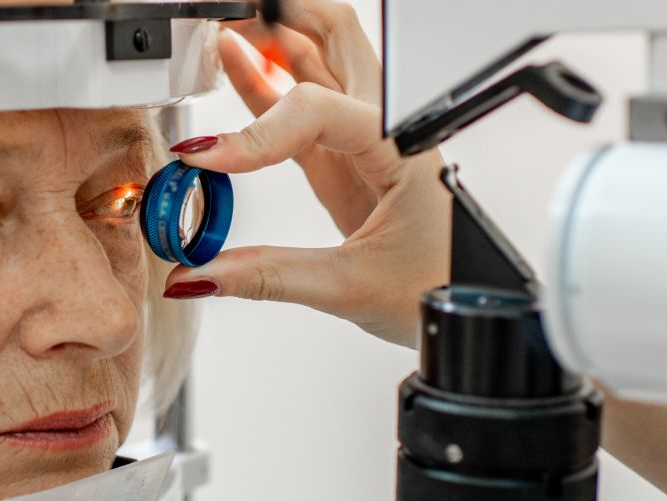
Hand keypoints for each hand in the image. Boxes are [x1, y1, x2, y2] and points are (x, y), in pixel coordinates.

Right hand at [162, 2, 449, 347]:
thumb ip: (270, 277)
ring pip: (316, 60)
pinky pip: (297, 106)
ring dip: (269, 37)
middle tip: (228, 14)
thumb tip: (204, 273)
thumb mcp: (352, 287)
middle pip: (333, 35)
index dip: (256, 131)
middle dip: (280, 15)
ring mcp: (361, 138)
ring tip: (221, 28)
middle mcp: (384, 128)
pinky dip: (263, 82)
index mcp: (400, 148)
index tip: (207, 159)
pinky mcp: (340, 159)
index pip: (318, 110)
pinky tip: (232, 62)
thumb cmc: (438, 286)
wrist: (461, 306)